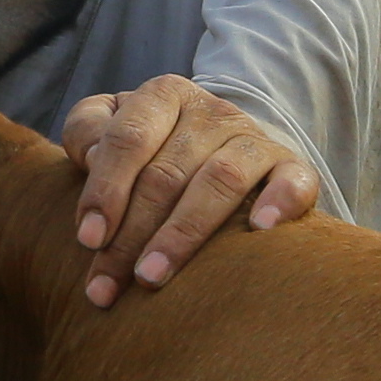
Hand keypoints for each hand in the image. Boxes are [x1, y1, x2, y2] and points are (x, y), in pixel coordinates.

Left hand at [55, 75, 319, 307]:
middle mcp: (213, 111)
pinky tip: (259, 230)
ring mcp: (255, 138)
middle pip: (166, 173)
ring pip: (221, 180)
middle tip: (107, 284)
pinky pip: (293, 181)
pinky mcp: (292, 167)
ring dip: (182, 233)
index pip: (129, 138)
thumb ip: (88, 133)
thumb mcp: (113, 131)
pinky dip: (279, 202)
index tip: (88, 240)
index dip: (105, 189)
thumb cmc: (153, 151)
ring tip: (151, 277)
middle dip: (131, 234)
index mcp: (164, 95)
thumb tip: (90, 157)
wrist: (224, 149)